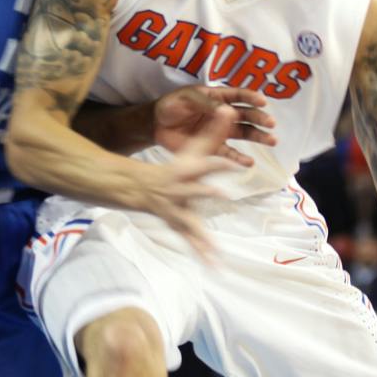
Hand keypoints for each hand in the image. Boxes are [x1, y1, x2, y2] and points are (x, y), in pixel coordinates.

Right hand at [135, 104, 237, 258]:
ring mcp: (178, 211)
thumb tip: (231, 108)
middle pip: (195, 191)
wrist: (141, 188)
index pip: (206, 163)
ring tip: (217, 251)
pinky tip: (217, 268)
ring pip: (191, 224)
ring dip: (203, 237)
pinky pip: (192, 243)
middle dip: (206, 193)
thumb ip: (214, 131)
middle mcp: (182, 191)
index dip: (219, 162)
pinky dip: (204, 256)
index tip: (234, 162)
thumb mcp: (192, 148)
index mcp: (187, 171)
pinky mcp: (179, 225)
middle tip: (221, 194)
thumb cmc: (175, 167)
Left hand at [153, 86, 277, 167]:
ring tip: (272, 140)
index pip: (238, 95)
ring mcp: (219, 131)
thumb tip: (227, 110)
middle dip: (259, 119)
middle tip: (271, 124)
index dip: (251, 97)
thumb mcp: (186, 99)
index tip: (263, 101)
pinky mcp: (213, 147)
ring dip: (258, 136)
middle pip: (246, 115)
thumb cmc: (171, 105)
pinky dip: (239, 158)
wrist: (155, 125)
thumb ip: (205, 103)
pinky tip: (250, 162)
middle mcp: (223, 114)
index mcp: (217, 97)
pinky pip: (229, 153)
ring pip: (244, 133)